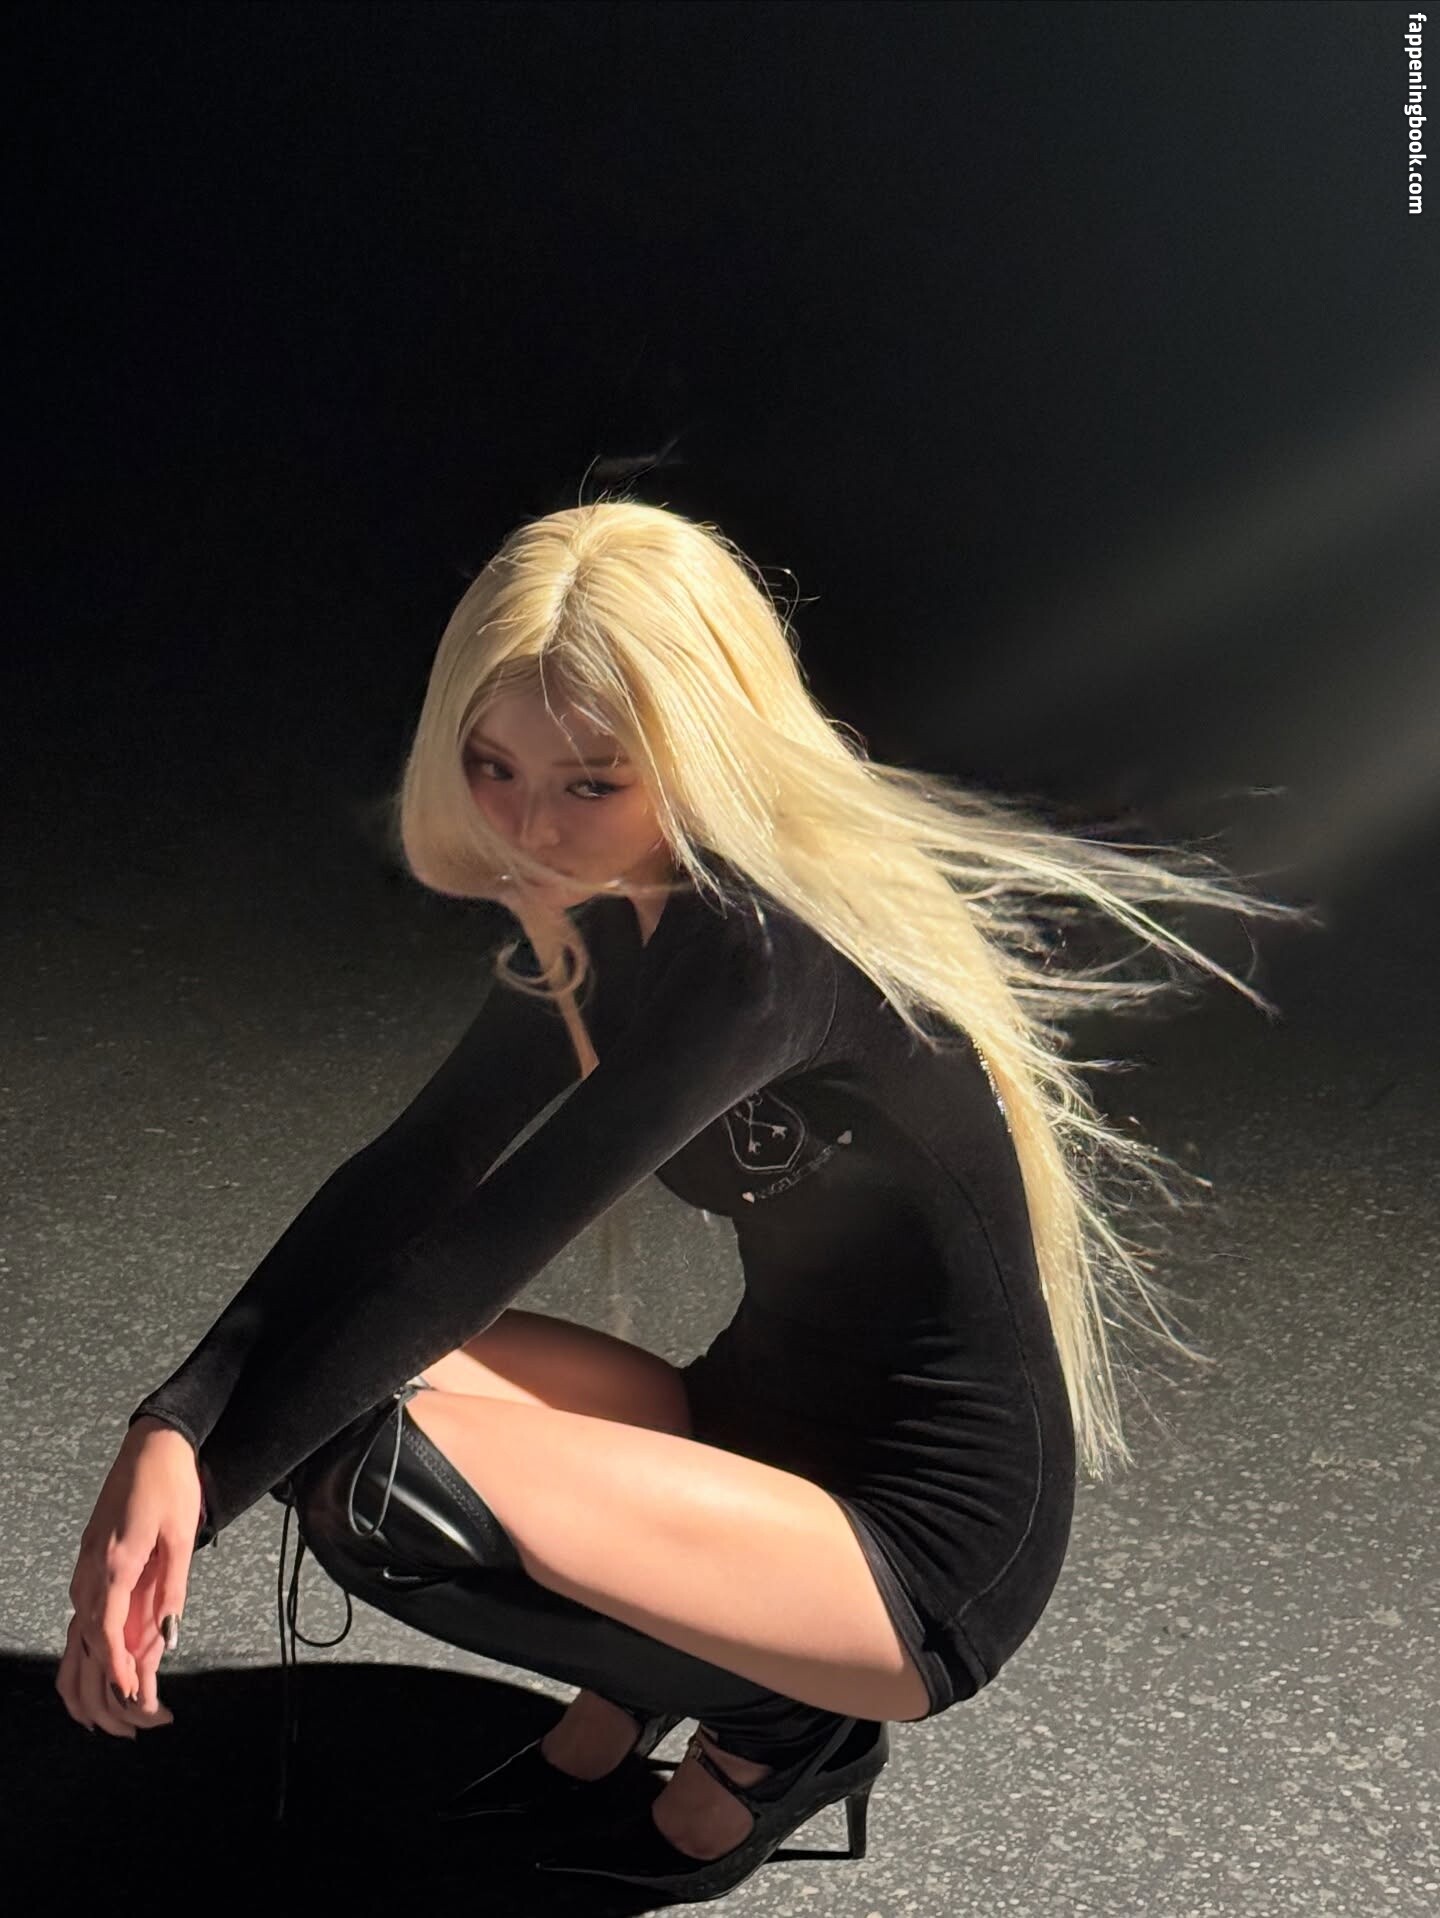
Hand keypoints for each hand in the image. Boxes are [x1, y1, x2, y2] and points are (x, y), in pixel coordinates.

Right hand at [56, 1422, 201, 1737]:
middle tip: (139, 1719)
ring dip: (94, 1673)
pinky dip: (88, 1645)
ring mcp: (86, 1565)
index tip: (131, 1697)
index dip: (117, 1668)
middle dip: (107, 1686)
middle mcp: (91, 1569)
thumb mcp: (181, 1537)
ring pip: (78, 1631)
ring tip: (119, 1709)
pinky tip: (102, 1664)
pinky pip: (82, 1612)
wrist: (153, 1442)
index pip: (106, 1631)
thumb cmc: (171, 1484)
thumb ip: (172, 1589)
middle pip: (87, 1641)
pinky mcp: (90, 1560)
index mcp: (114, 1563)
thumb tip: (167, 1637)